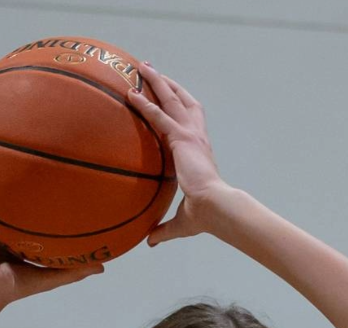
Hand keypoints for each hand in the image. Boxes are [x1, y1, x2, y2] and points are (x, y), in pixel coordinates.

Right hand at [0, 168, 102, 307]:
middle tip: (22, 157)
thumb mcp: (49, 276)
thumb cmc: (14, 286)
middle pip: (5, 200)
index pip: (26, 216)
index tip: (50, 183)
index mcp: (14, 239)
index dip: (36, 202)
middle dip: (10, 182)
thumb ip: (74, 271)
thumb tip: (102, 267)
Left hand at [127, 62, 230, 245]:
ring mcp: (191, 135)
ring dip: (157, 81)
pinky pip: (159, 115)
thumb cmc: (205, 215)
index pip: (188, 120)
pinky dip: (144, 103)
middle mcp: (197, 136)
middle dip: (166, 83)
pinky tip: (131, 93)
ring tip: (142, 66)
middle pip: (182, 101)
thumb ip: (165, 228)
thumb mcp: (182, 220)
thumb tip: (152, 241)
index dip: (178, 106)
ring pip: (172, 99)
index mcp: (199, 150)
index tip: (166, 95)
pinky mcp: (182, 138)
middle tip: (150, 70)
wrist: (216, 208)